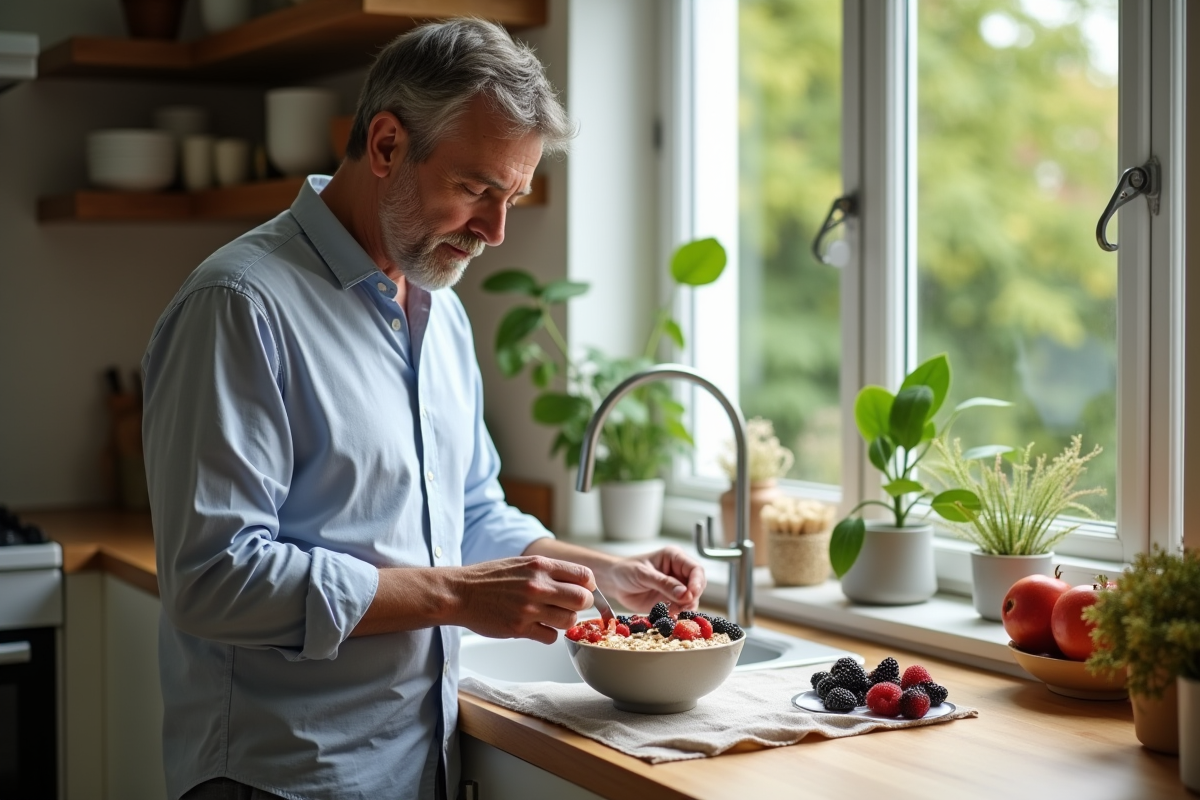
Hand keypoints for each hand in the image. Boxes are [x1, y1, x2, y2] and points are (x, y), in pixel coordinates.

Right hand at [452, 556, 594, 643]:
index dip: (588, 586)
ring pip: (569, 621)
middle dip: (582, 605)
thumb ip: (548, 570)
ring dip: (565, 621)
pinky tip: (538, 627)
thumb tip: (577, 581)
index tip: (584, 591)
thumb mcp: (521, 563)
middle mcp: (538, 586)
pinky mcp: (519, 629)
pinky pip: (551, 637)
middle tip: (571, 606)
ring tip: (552, 617)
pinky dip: (548, 634)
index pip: (584, 576)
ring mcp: (529, 608)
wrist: (459, 593)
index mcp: (540, 565)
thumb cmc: (488, 578)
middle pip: (582, 600)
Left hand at [602, 545, 706, 612]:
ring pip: (692, 599)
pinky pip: (682, 609)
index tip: (691, 595)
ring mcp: (676, 587)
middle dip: (692, 597)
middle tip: (682, 606)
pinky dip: (678, 614)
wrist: (614, 583)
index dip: (697, 582)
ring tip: (672, 612)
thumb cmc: (626, 571)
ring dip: (686, 608)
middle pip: (698, 585)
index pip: (695, 569)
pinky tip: (669, 616)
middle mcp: (679, 572)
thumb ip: (664, 583)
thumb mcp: (643, 574)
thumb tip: (685, 594)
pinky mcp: (671, 601)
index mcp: (674, 557)